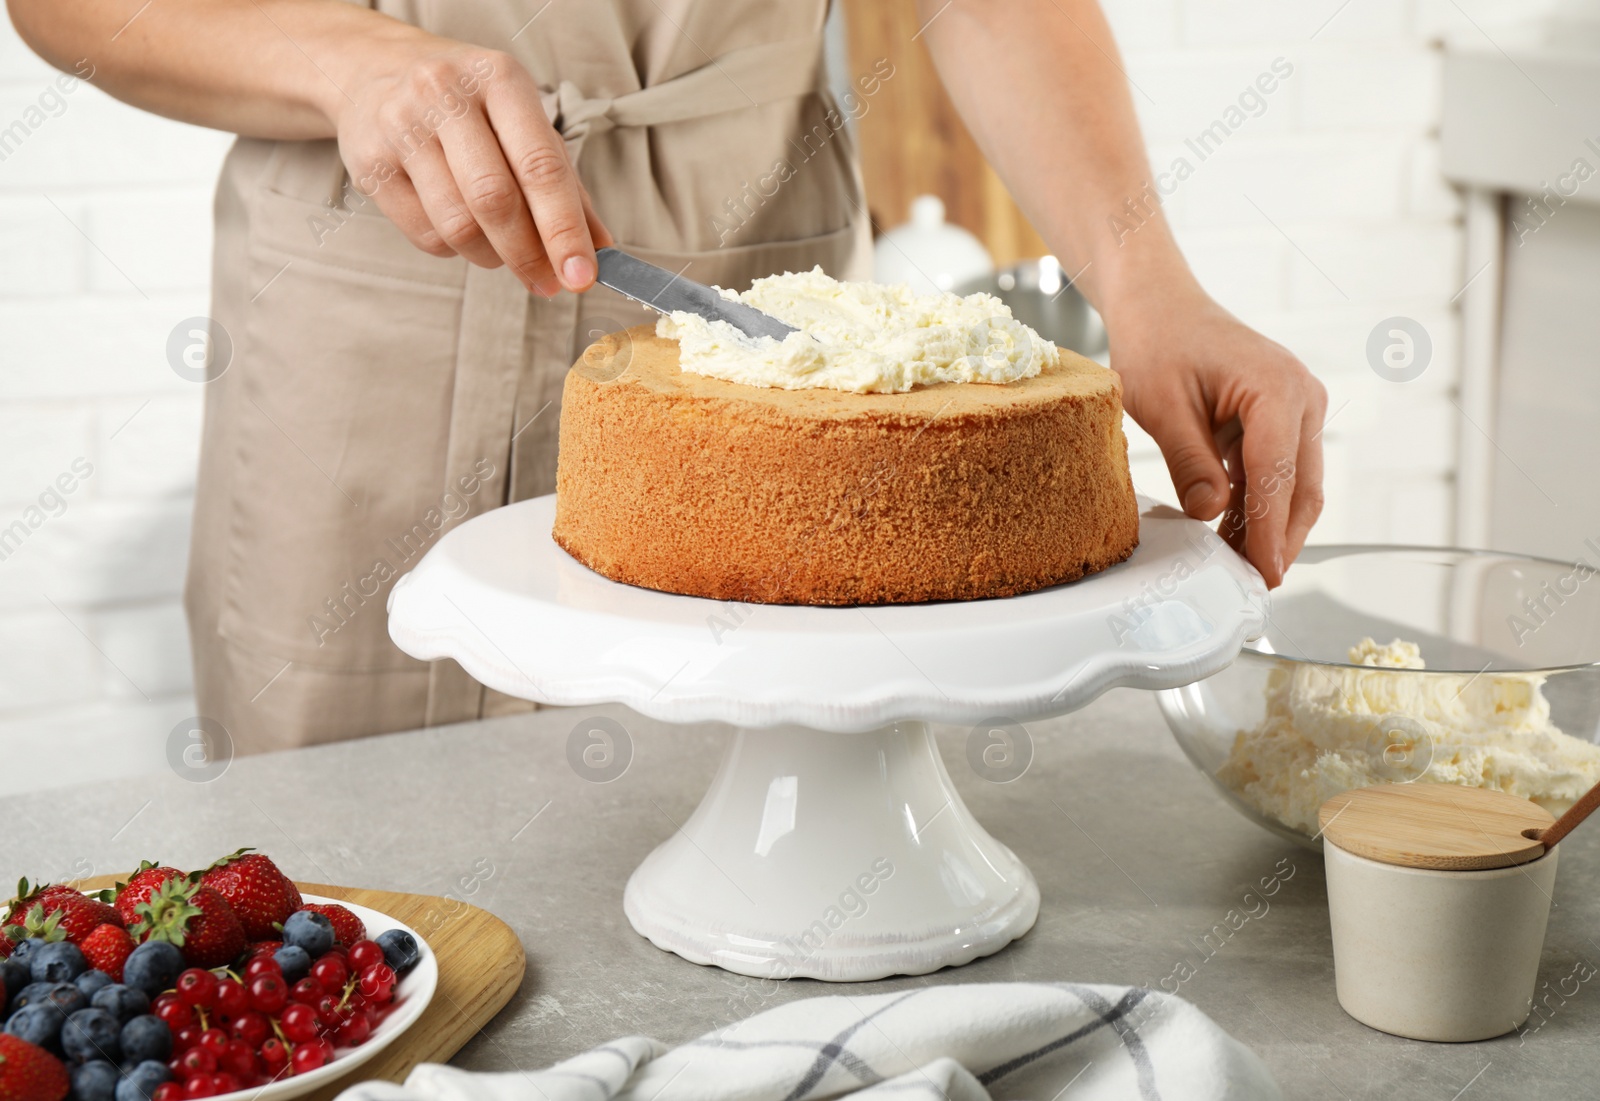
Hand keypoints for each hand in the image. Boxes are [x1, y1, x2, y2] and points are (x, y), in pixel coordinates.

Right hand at [333, 34, 611, 294]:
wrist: (374, 71)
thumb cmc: (468, 105)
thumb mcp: (522, 123)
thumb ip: (565, 185)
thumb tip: (601, 251)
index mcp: (500, 79)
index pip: (540, 166)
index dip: (564, 229)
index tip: (582, 275)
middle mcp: (446, 95)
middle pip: (494, 199)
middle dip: (528, 254)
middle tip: (548, 283)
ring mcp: (400, 127)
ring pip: (456, 225)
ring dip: (491, 256)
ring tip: (502, 252)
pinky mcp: (369, 164)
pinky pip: (424, 234)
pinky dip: (454, 249)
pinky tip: (461, 231)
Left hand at [1109, 289, 1326, 587]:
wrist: (1161, 305)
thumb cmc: (1159, 342)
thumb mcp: (1161, 405)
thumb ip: (1189, 461)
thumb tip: (1211, 515)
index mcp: (1277, 389)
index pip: (1278, 475)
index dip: (1270, 532)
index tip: (1262, 574)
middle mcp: (1302, 397)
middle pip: (1301, 487)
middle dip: (1280, 541)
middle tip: (1253, 586)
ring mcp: (1298, 408)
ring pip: (1295, 485)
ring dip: (1270, 528)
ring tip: (1239, 570)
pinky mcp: (1284, 419)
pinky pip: (1279, 472)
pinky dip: (1260, 506)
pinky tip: (1234, 538)